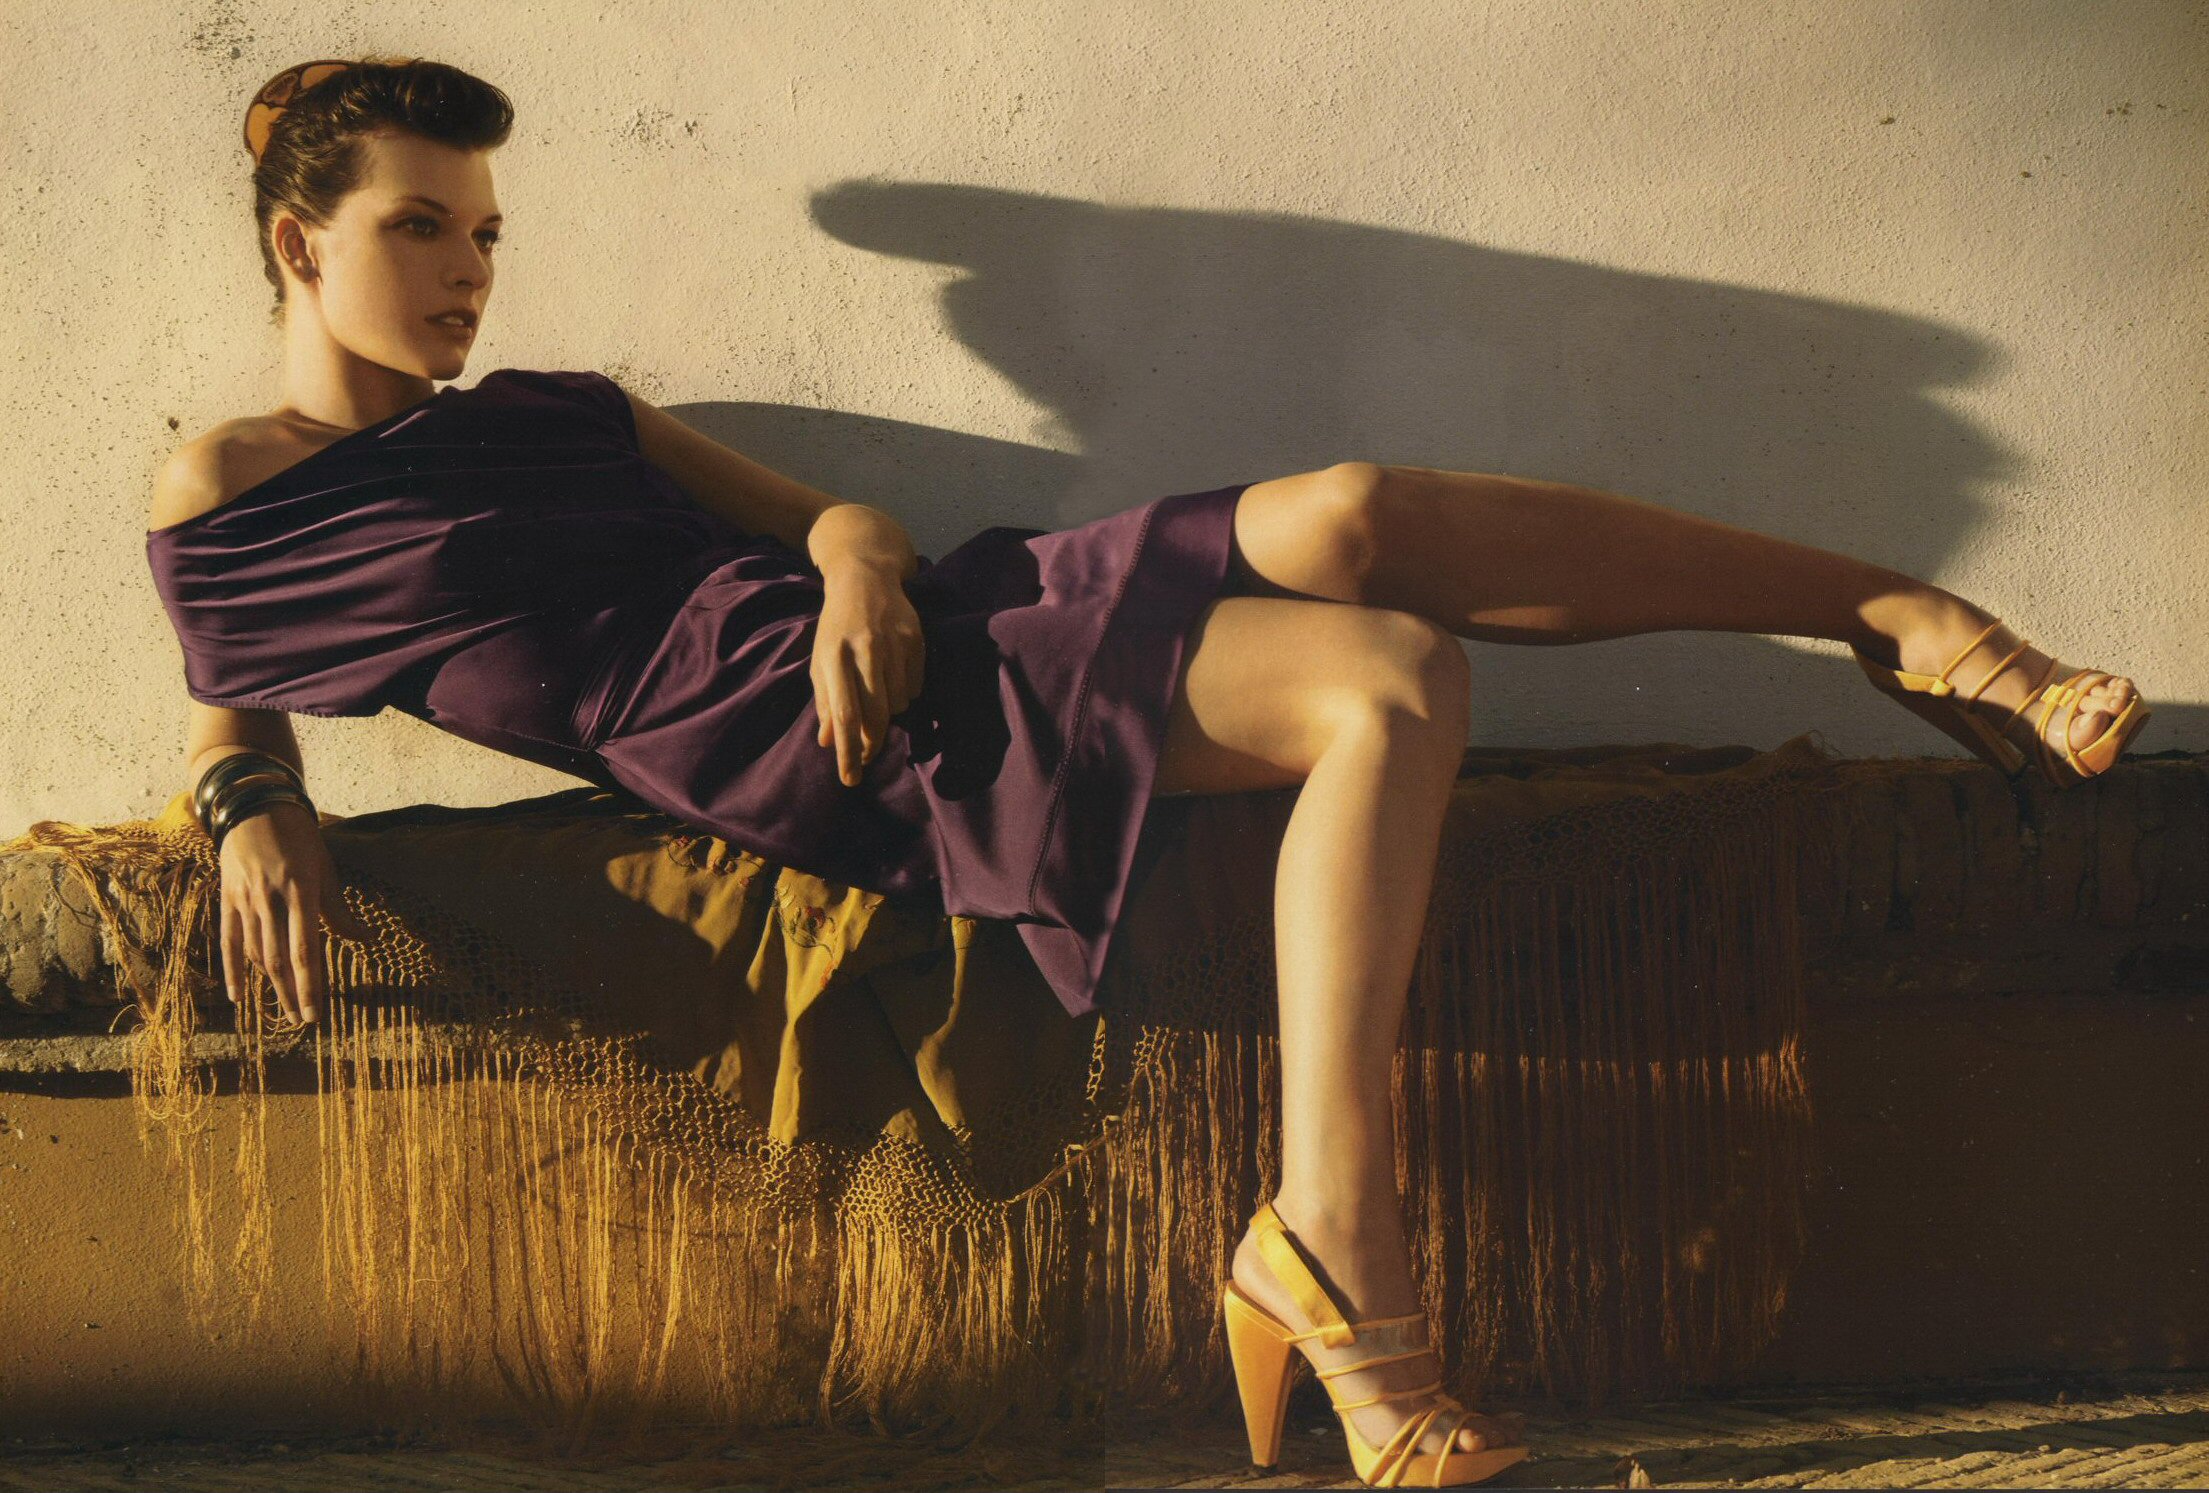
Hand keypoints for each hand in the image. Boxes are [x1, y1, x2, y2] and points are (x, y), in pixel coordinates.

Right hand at [216, 800, 373, 1025]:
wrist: (255, 807)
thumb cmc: (300, 839)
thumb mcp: (326, 869)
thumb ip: (338, 910)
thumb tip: (364, 939)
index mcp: (301, 891)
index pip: (306, 948)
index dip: (311, 984)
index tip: (315, 1012)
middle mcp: (270, 899)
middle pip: (279, 958)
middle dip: (291, 993)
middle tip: (302, 1021)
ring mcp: (245, 900)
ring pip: (255, 953)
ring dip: (269, 986)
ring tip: (281, 1011)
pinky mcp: (227, 899)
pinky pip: (227, 941)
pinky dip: (232, 970)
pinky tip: (239, 996)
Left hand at [811, 564, 925, 786]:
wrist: (865, 578)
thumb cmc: (836, 626)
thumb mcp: (821, 660)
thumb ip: (824, 700)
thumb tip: (828, 742)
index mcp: (833, 656)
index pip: (842, 714)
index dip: (846, 751)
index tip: (849, 778)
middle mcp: (864, 649)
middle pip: (874, 715)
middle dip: (871, 744)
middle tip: (866, 756)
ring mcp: (893, 643)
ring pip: (897, 704)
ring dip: (887, 714)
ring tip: (876, 698)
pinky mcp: (915, 638)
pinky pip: (914, 687)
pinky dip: (904, 695)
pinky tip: (892, 680)